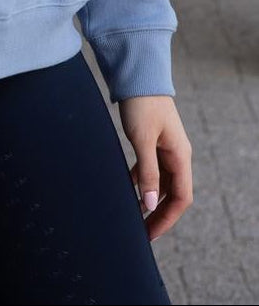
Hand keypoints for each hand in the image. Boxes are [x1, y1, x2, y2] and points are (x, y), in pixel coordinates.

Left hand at [118, 94, 192, 240]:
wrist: (137, 74)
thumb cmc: (141, 104)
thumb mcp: (142, 139)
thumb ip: (147, 172)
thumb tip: (149, 204)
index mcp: (180, 156)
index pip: (181, 198)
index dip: (166, 218)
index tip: (150, 233)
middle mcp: (177, 154)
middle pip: (172, 193)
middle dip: (158, 213)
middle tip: (141, 231)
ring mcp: (165, 147)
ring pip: (161, 181)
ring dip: (149, 198)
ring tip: (133, 215)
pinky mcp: (152, 140)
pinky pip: (151, 168)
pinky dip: (141, 180)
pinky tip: (128, 188)